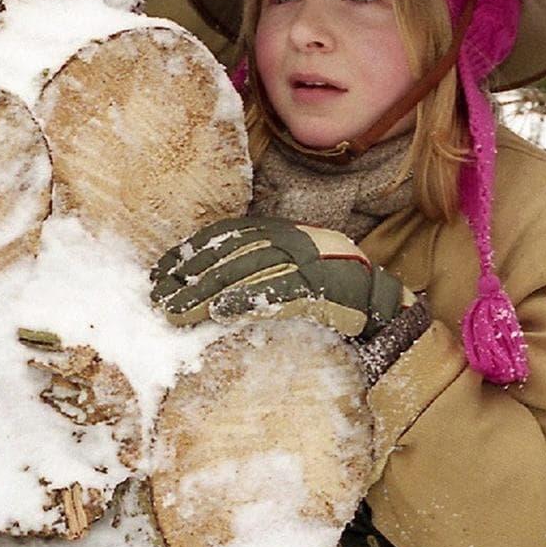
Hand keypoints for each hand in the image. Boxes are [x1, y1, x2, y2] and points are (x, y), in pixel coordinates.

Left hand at [151, 217, 408, 338]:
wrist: (387, 308)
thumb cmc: (340, 293)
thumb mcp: (303, 267)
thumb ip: (267, 266)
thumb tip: (214, 284)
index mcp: (290, 233)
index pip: (232, 236)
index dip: (195, 251)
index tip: (163, 270)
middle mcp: (298, 241)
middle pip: (232, 255)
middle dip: (191, 276)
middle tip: (158, 297)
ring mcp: (311, 264)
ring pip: (248, 274)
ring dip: (208, 293)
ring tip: (177, 312)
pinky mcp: (323, 290)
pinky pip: (279, 294)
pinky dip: (248, 301)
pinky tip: (220, 313)